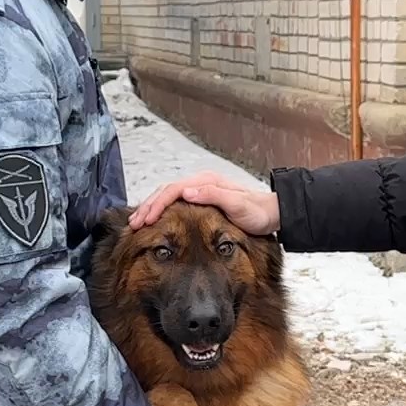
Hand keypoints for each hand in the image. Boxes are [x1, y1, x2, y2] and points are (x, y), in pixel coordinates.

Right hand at [128, 171, 280, 234]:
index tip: (146, 220)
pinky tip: (154, 222)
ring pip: (168, 197)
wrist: (271, 214)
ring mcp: (200, 191)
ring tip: (137, 223)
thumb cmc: (256, 213)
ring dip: (152, 209)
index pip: (173, 190)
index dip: (157, 205)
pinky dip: (162, 211)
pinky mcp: (201, 201)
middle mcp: (201, 184)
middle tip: (134, 223)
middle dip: (148, 207)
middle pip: (166, 192)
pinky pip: (175, 204)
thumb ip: (213, 196)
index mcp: (206, 182)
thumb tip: (186, 192)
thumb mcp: (238, 205)